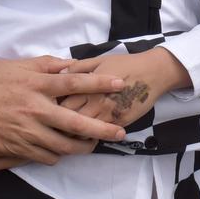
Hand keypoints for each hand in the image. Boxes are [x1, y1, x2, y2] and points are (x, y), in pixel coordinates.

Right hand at [0, 55, 127, 164]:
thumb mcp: (14, 67)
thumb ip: (44, 64)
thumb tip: (69, 63)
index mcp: (36, 85)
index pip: (75, 82)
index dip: (99, 83)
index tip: (120, 84)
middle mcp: (35, 108)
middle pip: (76, 121)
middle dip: (102, 128)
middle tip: (119, 131)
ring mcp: (27, 130)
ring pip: (64, 145)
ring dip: (82, 147)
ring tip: (94, 145)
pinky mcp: (18, 147)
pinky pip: (46, 156)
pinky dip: (58, 155)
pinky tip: (64, 150)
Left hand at [59, 48, 191, 127]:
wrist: (153, 72)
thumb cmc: (125, 64)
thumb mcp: (99, 60)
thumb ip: (78, 68)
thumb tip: (58, 74)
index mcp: (87, 86)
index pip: (60, 104)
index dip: (51, 109)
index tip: (46, 111)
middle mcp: (95, 102)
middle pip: (68, 121)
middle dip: (57, 126)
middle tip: (52, 128)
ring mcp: (108, 115)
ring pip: (83, 132)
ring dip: (74, 135)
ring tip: (67, 135)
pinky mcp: (119, 123)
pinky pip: (101, 135)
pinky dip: (91, 137)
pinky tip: (87, 136)